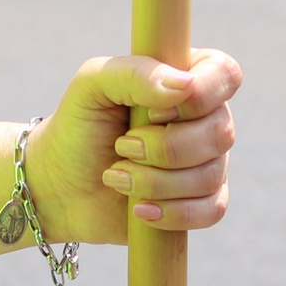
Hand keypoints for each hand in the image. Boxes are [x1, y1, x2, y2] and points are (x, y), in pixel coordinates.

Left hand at [27, 48, 240, 245]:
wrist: (60, 185)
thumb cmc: (79, 125)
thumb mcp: (92, 85)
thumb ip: (135, 73)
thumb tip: (185, 86)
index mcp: (185, 78)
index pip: (224, 74)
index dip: (199, 96)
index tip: (152, 111)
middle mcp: (204, 118)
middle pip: (220, 132)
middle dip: (163, 147)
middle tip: (121, 146)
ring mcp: (207, 160)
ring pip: (211, 175)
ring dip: (156, 181)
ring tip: (116, 176)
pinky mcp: (201, 201)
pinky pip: (212, 210)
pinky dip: (173, 212)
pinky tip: (139, 209)